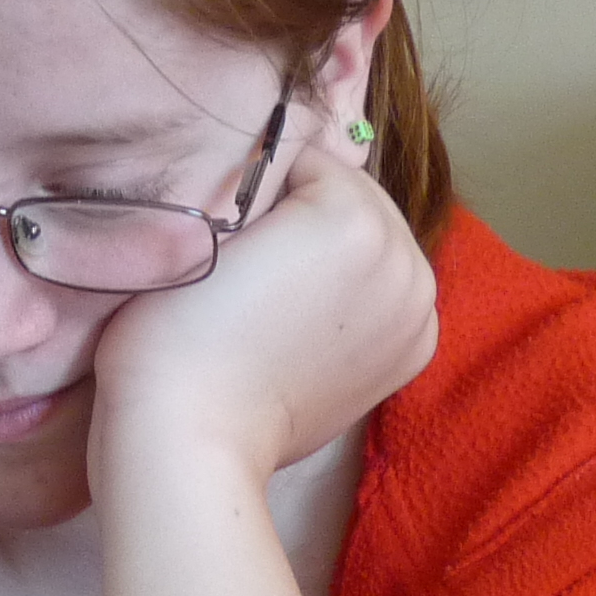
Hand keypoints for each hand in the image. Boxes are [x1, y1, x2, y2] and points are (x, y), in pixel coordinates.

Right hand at [85, 130, 438, 486]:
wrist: (192, 435)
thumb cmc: (177, 331)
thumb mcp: (207, 223)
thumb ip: (258, 183)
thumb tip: (277, 176)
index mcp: (356, 216)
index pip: (307, 160)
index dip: (259, 181)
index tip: (227, 220)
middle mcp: (405, 260)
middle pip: (354, 198)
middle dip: (310, 213)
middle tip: (252, 255)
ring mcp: (418, 312)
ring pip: (376, 243)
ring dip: (336, 252)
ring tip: (278, 290)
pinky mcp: (413, 352)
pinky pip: (386, 292)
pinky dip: (357, 295)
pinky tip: (308, 320)